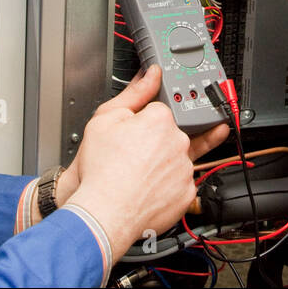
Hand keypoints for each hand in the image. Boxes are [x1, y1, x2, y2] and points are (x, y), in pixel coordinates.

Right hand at [62, 66, 228, 261]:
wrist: (103, 213)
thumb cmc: (100, 170)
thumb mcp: (105, 119)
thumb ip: (134, 93)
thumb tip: (150, 75)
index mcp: (161, 119)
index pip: (158, 110)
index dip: (142, 121)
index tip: (133, 133)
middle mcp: (179, 141)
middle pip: (171, 133)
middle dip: (155, 141)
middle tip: (133, 155)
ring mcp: (185, 168)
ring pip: (177, 158)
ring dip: (163, 163)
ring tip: (138, 174)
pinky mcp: (187, 192)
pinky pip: (180, 182)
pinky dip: (168, 184)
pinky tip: (148, 187)